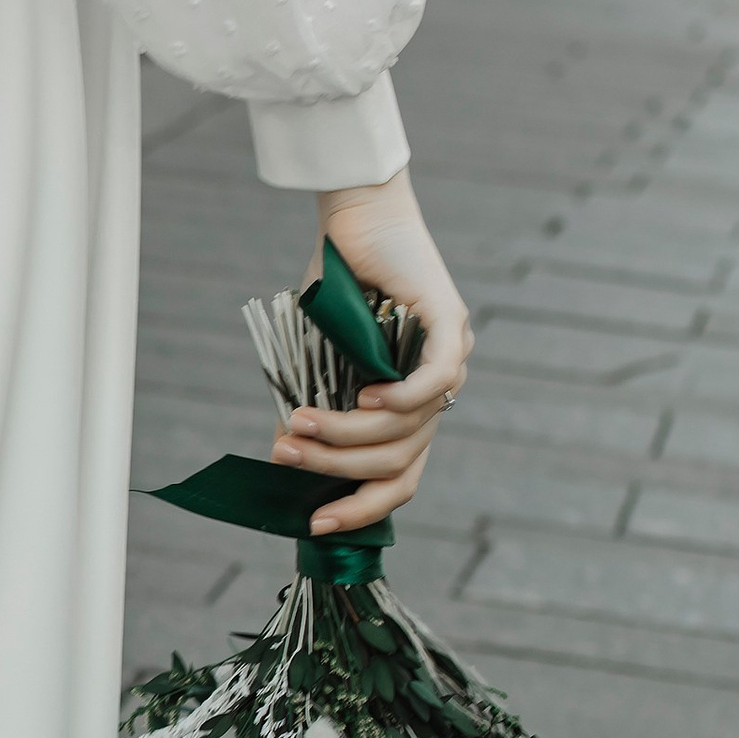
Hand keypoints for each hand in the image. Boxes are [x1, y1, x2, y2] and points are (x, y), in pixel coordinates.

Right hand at [271, 167, 471, 535]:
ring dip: (349, 435)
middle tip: (287, 454)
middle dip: (338, 470)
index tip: (314, 523)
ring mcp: (451, 360)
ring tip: (301, 424)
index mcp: (411, 404)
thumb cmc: (337, 281)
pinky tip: (363, 402)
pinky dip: (399, 401)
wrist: (356, 214)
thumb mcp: (319, 357)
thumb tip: (288, 453)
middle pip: (399, 462)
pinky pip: (436, 384)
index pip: (399, 477)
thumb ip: (316, 403)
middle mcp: (439, 390)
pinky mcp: (451, 327)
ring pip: (407, 429)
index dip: (360, 507)